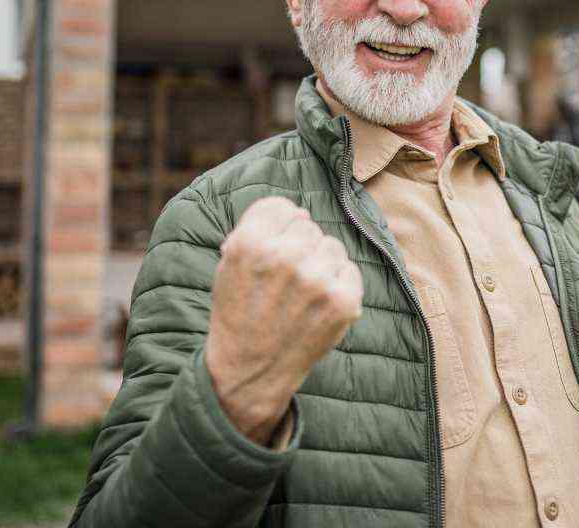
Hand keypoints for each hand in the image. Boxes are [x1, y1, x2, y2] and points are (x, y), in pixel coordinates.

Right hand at [204, 196, 363, 444]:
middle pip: (307, 226)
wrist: (250, 371)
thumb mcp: (229, 265)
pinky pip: (349, 270)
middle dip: (298, 247)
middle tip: (284, 281)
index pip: (281, 207)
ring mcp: (317, 279)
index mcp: (250, 243)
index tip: (273, 248)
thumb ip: (257, 230)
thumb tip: (300, 213)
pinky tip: (317, 305)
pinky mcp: (343, 301)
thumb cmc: (239, 313)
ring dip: (320, 264)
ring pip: (331, 246)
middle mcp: (284, 256)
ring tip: (300, 294)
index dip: (278, 227)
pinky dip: (338, 284)